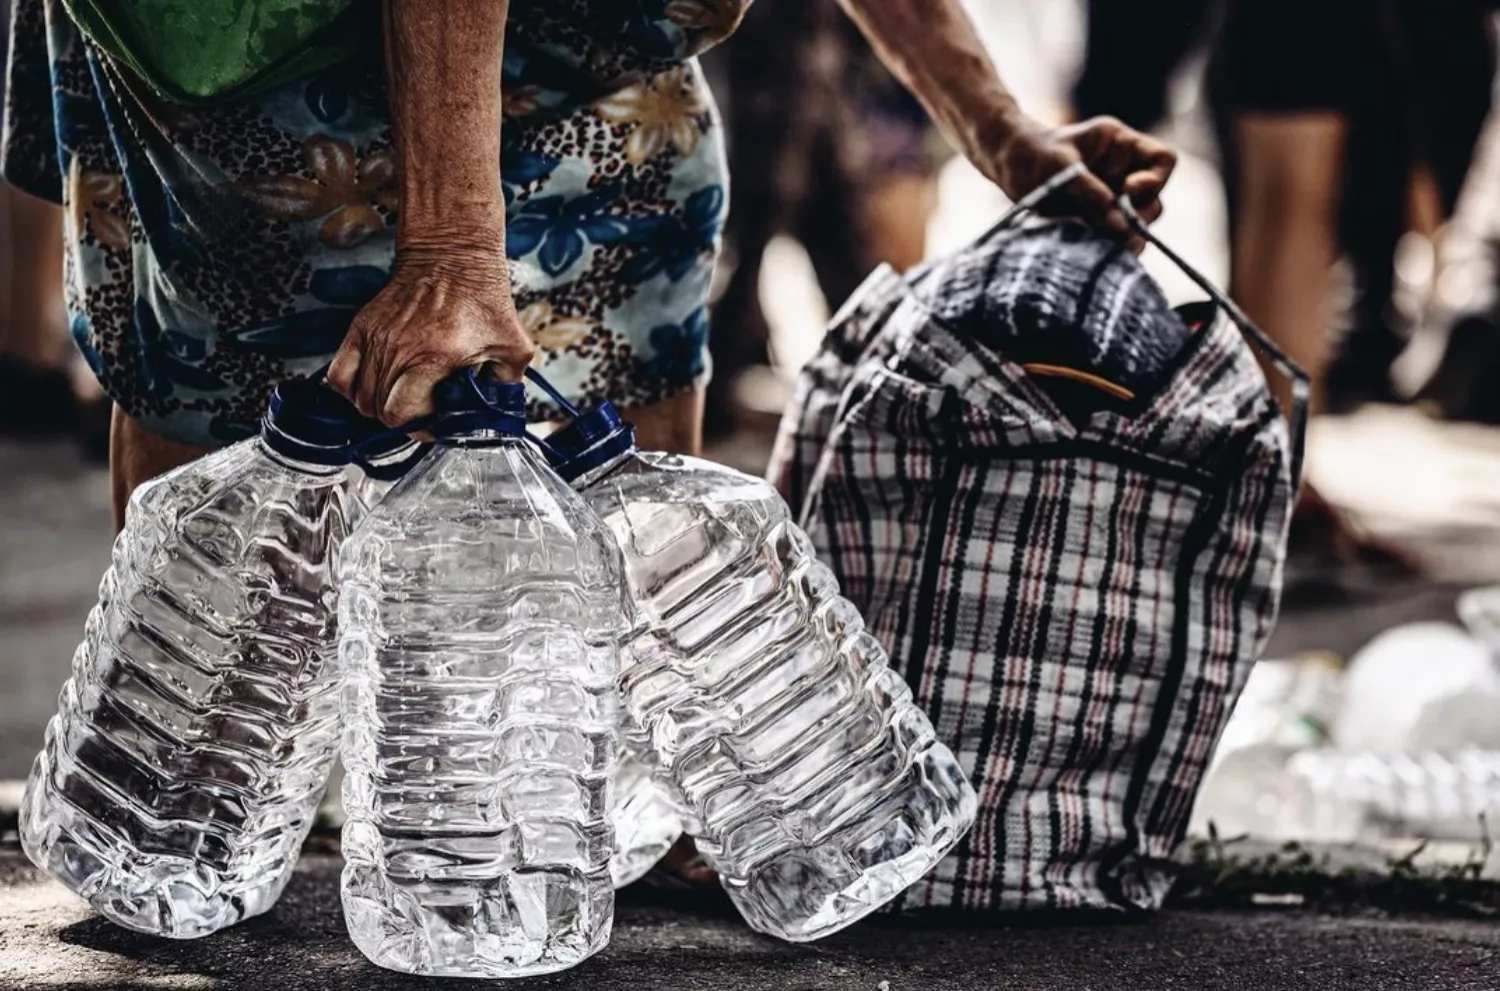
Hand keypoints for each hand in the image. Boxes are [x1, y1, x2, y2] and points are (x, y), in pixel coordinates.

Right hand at [327, 235, 534, 427]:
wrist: (454, 257)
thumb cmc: (483, 299)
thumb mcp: (512, 348)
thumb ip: (507, 388)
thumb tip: (497, 416)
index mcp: (434, 357)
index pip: (403, 415)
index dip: (421, 428)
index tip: (437, 423)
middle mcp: (398, 349)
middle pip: (380, 411)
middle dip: (403, 420)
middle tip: (423, 412)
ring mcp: (375, 338)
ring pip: (359, 398)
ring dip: (380, 407)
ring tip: (404, 399)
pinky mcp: (361, 328)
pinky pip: (338, 375)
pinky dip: (352, 390)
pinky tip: (376, 387)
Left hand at [982, 115, 1176, 247]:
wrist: (1004, 163)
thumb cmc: (1032, 153)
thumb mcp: (1061, 168)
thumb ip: (1092, 195)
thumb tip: (1121, 226)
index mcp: (1120, 145)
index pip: (1162, 160)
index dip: (1155, 179)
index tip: (1128, 191)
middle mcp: (1122, 171)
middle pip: (1153, 200)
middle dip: (1138, 217)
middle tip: (1115, 230)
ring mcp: (1110, 196)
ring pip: (1135, 224)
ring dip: (1123, 238)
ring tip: (1105, 249)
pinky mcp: (1095, 218)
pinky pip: (1113, 236)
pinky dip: (1107, 246)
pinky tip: (1095, 255)